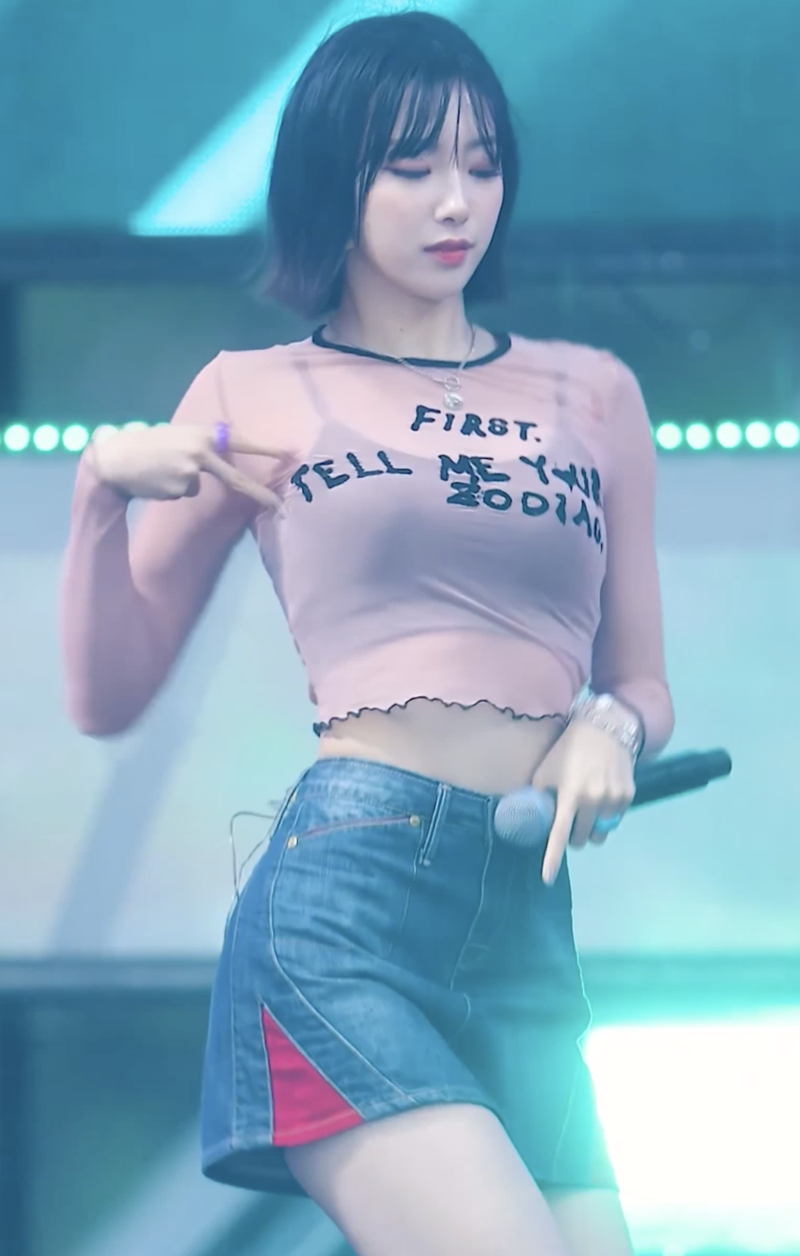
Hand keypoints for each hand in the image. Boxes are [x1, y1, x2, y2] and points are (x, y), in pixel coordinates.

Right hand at [87, 424, 283, 510]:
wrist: (114, 457)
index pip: (241, 441)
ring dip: (184, 481)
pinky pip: (185, 493)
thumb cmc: (146, 444)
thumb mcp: (178, 435)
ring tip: (161, 469)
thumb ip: (202, 445)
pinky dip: (173, 489)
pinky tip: (156, 480)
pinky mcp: (180, 488)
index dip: (267, 449)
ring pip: (199, 486)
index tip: (291, 453)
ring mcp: (191, 472)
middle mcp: (201, 452)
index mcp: (202, 433)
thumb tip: (222, 456)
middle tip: (280, 506)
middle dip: (260, 493)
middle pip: (236, 478)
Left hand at [531, 719, 634, 884]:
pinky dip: (606, 816)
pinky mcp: (627, 796)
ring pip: (600, 833)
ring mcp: (613, 799)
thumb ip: (539, 796)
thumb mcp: (545, 771)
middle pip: (581, 839)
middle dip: (574, 837)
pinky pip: (614, 820)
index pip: (559, 833)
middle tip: (570, 821)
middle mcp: (593, 800)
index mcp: (569, 794)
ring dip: (591, 829)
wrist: (603, 729)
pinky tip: (602, 796)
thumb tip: (530, 819)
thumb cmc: (567, 751)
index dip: (552, 858)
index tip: (547, 878)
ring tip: (587, 809)